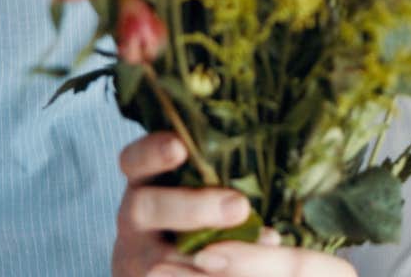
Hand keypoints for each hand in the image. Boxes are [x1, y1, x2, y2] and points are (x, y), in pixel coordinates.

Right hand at [113, 132, 355, 276]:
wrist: (175, 267)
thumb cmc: (207, 213)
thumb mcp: (205, 187)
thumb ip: (223, 174)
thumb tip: (276, 165)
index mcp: (146, 182)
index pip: (134, 160)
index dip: (152, 152)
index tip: (180, 145)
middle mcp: (134, 219)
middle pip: (144, 208)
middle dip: (191, 206)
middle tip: (239, 206)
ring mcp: (138, 259)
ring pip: (161, 260)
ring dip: (207, 256)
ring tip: (262, 245)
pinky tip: (249, 273)